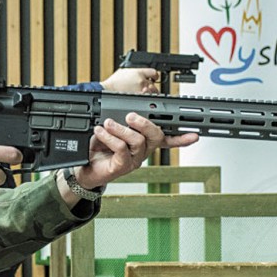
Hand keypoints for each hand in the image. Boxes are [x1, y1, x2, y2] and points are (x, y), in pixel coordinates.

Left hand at [71, 113, 198, 190]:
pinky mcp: (121, 167)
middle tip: (130, 115)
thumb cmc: (97, 148)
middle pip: (156, 136)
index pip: (167, 139)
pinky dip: (110, 137)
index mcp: (143, 142)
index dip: (182, 138)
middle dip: (145, 123)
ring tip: (107, 123)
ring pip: (138, 140)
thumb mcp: (111, 130)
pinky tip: (100, 132)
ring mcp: (133, 160)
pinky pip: (121, 148)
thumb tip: (126, 108)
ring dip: (121, 128)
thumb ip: (122, 120)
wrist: (83, 168)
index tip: (194, 135)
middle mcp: (142, 152)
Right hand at [100, 67, 159, 93]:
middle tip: (147, 87)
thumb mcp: (125, 70)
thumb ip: (135, 71)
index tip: (154, 77)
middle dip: (152, 86)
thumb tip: (139, 72)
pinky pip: (146, 98)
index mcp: (139, 72)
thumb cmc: (114, 81)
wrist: (108, 89)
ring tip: (144, 93)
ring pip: (152, 92)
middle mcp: (142, 81)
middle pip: (154, 84)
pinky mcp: (138, 97)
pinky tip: (142, 97)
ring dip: (150, 93)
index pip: (154, 73)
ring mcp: (141, 90)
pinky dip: (145, 98)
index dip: (155, 76)